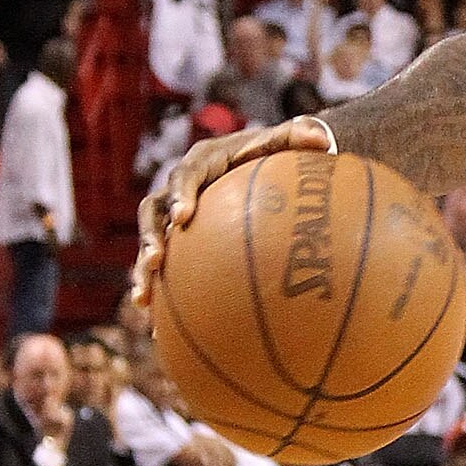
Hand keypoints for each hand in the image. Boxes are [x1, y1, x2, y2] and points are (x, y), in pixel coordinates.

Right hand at [133, 114, 333, 310]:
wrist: (262, 164)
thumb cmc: (276, 153)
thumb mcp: (286, 142)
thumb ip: (300, 136)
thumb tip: (322, 139)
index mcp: (201, 163)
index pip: (184, 176)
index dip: (180, 195)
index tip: (183, 216)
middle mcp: (179, 190)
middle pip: (153, 212)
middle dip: (149, 236)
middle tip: (155, 260)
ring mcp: (174, 217)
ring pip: (151, 243)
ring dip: (143, 271)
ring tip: (143, 301)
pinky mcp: (179, 241)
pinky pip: (165, 269)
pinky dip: (161, 295)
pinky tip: (159, 329)